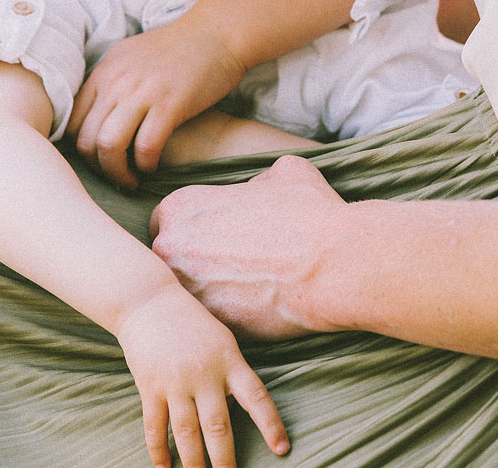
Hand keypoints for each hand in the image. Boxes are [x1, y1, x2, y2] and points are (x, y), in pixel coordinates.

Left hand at [70, 19, 245, 187]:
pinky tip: (152, 167)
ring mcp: (141, 92)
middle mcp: (116, 82)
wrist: (217, 33)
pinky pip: (145, 146)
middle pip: (87, 139)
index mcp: (104, 72)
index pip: (73, 122)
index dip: (83, 150)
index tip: (100, 160)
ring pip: (110, 146)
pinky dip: (146, 164)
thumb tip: (96, 112)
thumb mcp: (130, 56)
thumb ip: (110, 82)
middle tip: (116, 176)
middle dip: (98, 167)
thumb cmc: (177, 48)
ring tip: (131, 180)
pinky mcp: (169, 104)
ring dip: (118, 173)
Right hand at [115, 284, 288, 467]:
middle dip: (225, 462)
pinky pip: (155, 427)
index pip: (256, 397)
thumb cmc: (191, 322)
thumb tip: (241, 410)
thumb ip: (232, 373)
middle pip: (218, 427)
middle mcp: (203, 374)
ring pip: (186, 434)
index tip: (282, 450)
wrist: (147, 300)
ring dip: (193, 463)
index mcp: (228, 360)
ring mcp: (174, 381)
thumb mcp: (221, 341)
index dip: (271, 425)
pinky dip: (158, 451)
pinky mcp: (149, 386)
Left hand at [150, 156, 346, 340]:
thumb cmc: (310, 214)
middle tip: (227, 272)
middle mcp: (171, 247)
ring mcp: (187, 289)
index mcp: (180, 206)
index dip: (190, 233)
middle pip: (168, 261)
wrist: (333, 264)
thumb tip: (256, 188)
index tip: (212, 243)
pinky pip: (208, 323)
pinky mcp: (208, 324)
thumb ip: (255, 180)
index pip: (164, 223)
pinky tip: (253, 315)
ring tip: (242, 296)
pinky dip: (226, 320)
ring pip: (185, 296)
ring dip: (207, 295)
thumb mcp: (282, 173)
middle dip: (193, 267)